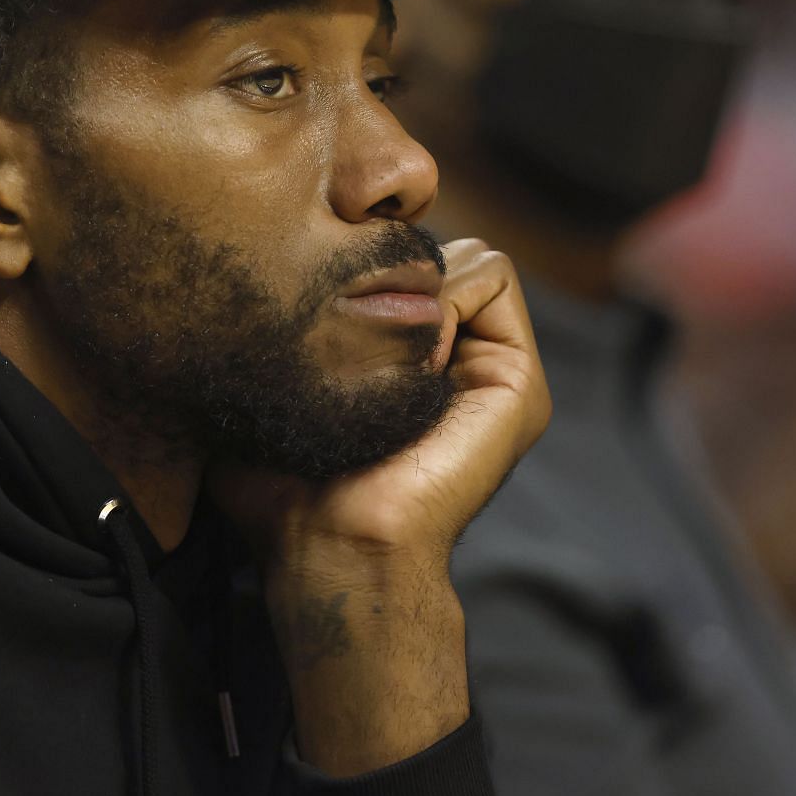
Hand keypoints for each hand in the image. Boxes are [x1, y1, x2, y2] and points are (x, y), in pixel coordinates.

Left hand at [212, 238, 549, 773]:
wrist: (330, 543)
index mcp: (412, 367)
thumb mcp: (280, 387)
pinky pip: (495, 276)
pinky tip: (414, 366)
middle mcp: (458, 362)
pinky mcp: (519, 379)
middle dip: (390, 277)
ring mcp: (494, 369)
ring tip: (383, 361)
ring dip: (415, 294)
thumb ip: (292, 327)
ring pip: (468, 256)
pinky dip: (447, 302)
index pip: (399, 263)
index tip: (326, 325)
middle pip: (436, 252)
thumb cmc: (285, 484)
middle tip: (356, 344)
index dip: (360, 271)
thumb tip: (276, 265)